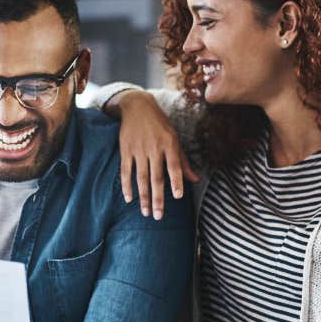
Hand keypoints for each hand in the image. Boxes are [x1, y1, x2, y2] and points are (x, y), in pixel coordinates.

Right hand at [113, 90, 198, 219]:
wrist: (137, 106)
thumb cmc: (160, 125)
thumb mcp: (174, 138)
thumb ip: (183, 161)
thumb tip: (195, 180)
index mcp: (169, 144)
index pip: (174, 166)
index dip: (176, 181)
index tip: (177, 196)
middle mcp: (154, 147)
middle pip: (156, 177)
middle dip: (157, 199)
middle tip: (158, 216)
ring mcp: (138, 149)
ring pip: (141, 177)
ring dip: (143, 197)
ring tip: (145, 212)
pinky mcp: (126, 150)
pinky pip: (126, 171)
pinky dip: (127, 186)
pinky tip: (129, 199)